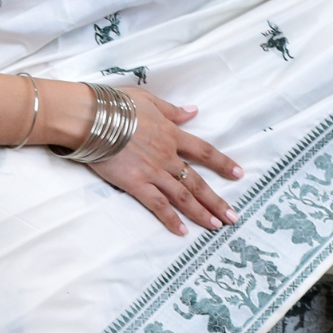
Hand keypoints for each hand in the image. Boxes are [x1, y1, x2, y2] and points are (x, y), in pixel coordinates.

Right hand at [89, 91, 242, 235]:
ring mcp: (152, 172)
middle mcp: (167, 156)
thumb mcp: (149, 100)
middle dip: (217, 200)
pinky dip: (171, 219)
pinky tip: (182, 231)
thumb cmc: (117, 105)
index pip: (204, 151)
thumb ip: (172, 110)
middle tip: (232, 216)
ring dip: (201, 213)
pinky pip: (157, 205)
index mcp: (171, 135)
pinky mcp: (135, 184)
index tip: (239, 173)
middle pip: (197, 181)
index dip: (222, 163)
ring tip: (216, 226)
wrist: (93, 118)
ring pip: (183, 196)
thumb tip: (193, 111)